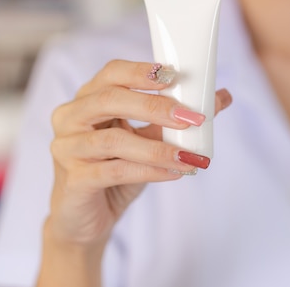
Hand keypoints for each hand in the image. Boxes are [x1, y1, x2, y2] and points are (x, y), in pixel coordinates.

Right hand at [46, 60, 232, 248]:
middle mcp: (71, 118)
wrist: (86, 218)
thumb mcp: (148, 139)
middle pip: (109, 99)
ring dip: (157, 148)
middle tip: (192, 118)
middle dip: (154, 106)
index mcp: (87, 99)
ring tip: (188, 157)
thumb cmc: (115, 170)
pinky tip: (173, 173)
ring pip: (113, 140)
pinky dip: (148, 171)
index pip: (111, 73)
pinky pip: (114, 171)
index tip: (175, 76)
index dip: (141, 71)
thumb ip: (176, 118)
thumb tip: (221, 97)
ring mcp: (67, 148)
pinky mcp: (74, 180)